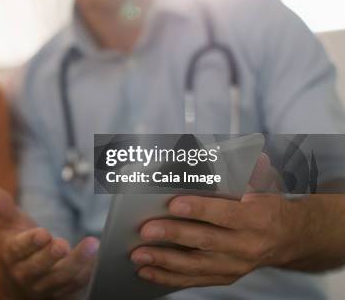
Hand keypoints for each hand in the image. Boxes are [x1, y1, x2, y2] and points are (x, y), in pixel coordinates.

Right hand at [0, 183, 99, 298]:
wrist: (22, 278)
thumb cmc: (17, 244)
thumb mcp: (8, 222)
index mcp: (12, 254)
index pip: (18, 249)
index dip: (30, 243)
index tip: (42, 234)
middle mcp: (25, 273)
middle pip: (38, 267)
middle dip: (51, 256)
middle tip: (62, 244)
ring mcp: (44, 286)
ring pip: (60, 278)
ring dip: (76, 263)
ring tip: (91, 245)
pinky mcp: (61, 293)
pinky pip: (74, 286)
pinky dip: (86, 272)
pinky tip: (96, 258)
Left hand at [130, 153, 303, 287]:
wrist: (292, 237)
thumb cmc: (268, 204)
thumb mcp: (267, 182)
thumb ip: (251, 169)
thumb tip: (245, 152)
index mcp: (258, 217)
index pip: (226, 214)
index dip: (200, 209)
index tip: (173, 203)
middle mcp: (248, 245)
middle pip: (206, 241)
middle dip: (173, 235)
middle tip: (146, 230)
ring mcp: (236, 264)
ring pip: (197, 265)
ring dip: (165, 261)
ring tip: (139, 254)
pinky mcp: (226, 276)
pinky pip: (195, 279)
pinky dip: (169, 277)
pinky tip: (147, 271)